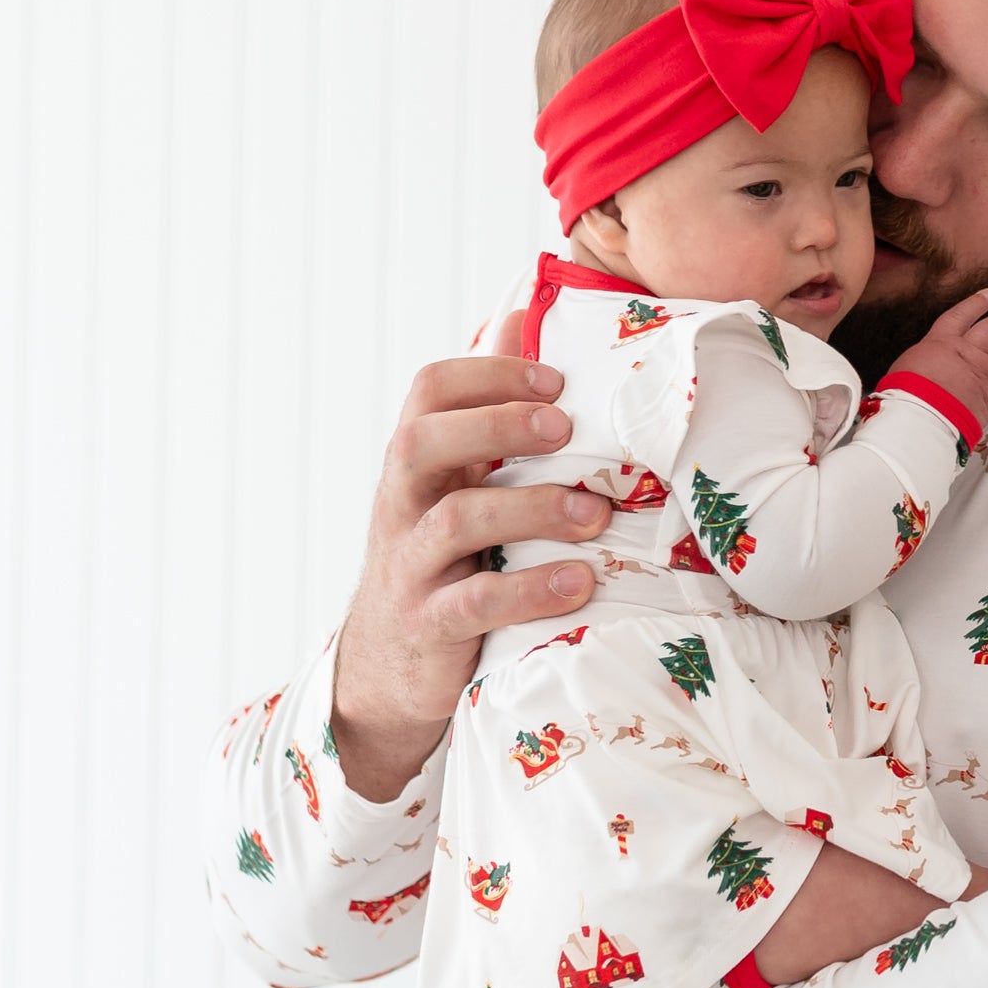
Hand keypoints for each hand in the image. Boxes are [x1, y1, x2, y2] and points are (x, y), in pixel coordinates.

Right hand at [331, 322, 612, 799]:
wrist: (390, 668)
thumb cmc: (443, 560)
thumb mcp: (458, 485)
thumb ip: (487, 413)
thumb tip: (519, 319)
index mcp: (416, 463)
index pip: (429, 391)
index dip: (489, 374)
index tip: (556, 380)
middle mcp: (401, 505)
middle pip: (424, 442)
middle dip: (497, 425)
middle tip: (566, 428)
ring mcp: (409, 566)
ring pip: (456, 521)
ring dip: (532, 508)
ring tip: (596, 514)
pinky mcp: (429, 626)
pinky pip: (475, 603)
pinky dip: (531, 589)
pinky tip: (581, 582)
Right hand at [887, 287, 987, 431]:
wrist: (920, 417)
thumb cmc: (904, 395)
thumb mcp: (904, 368)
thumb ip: (920, 364)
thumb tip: (913, 371)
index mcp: (941, 343)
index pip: (962, 316)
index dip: (976, 304)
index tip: (987, 296)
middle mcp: (966, 355)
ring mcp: (982, 376)